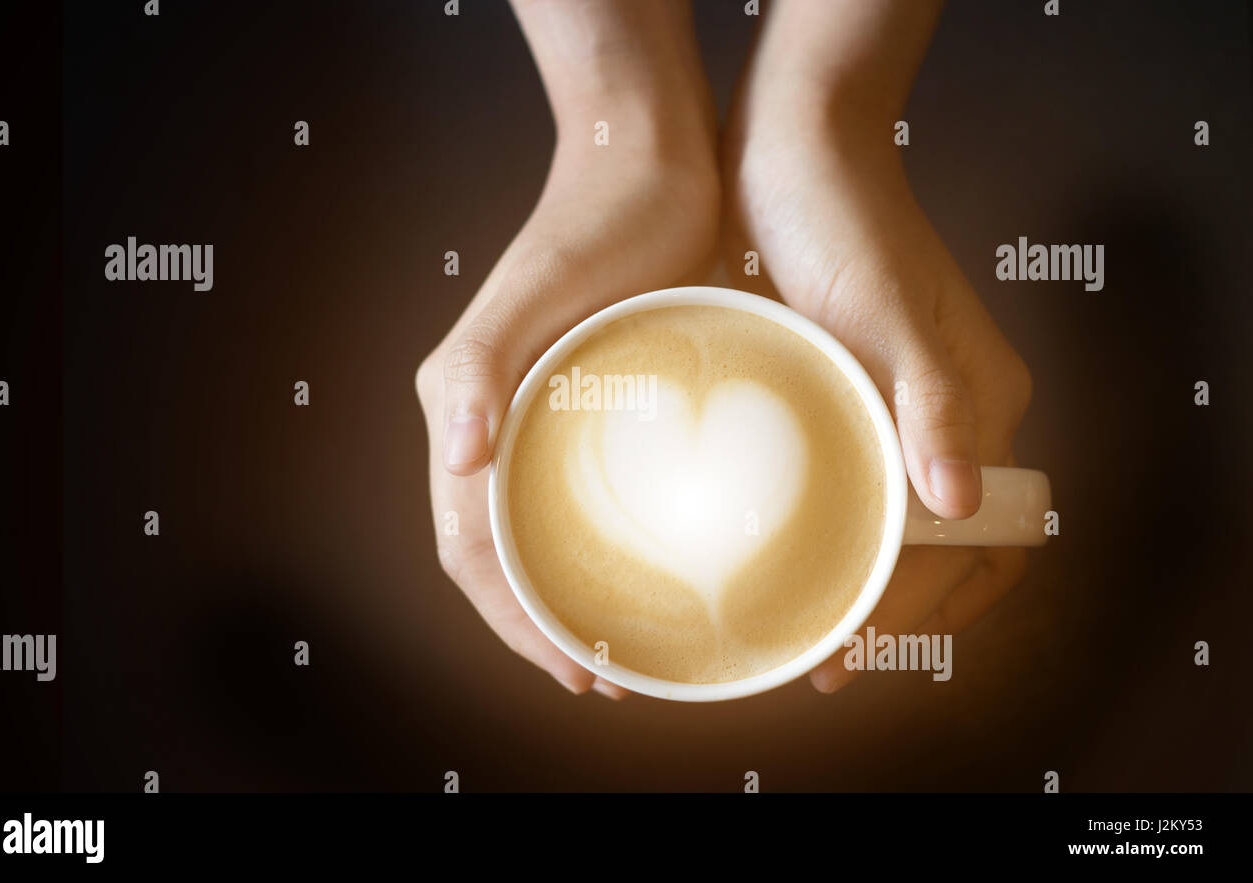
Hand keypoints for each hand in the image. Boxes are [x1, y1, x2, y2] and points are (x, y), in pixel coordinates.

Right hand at [416, 0, 717, 697]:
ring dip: (570, 599)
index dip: (513, 620)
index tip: (576, 671)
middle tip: (612, 680)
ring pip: (539, 533)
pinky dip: (602, 548)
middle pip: (499, 556)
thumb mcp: (539, 289)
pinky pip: (581, 495)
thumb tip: (456, 461)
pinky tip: (650, 567)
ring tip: (628, 646)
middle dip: (542, 628)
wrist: (648, 160)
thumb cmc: (600, 221)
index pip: (469, 545)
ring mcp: (539, 415)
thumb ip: (479, 367)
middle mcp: (492, 421)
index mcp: (464, 409)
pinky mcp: (588, 403)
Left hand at [723, 1, 1032, 692]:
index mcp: (981, 402)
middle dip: (893, 610)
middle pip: (942, 545)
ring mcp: (893, 406)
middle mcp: (946, 415)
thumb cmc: (841, 223)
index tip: (863, 644)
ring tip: (799, 623)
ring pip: (892, 522)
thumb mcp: (888, 315)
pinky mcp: (842, 391)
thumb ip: (931, 406)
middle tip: (822, 657)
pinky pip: (850, 481)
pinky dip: (829, 528)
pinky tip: (779, 551)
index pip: (987, 536)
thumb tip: (958, 504)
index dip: (934, 603)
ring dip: (858, 578)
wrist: (788, 154)